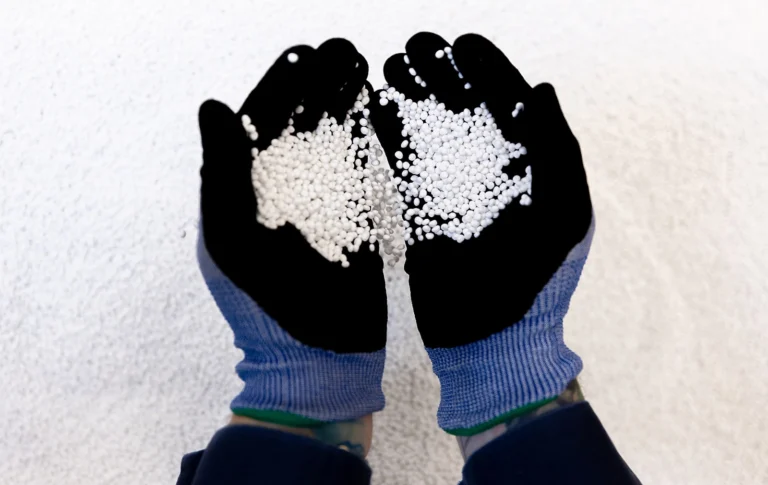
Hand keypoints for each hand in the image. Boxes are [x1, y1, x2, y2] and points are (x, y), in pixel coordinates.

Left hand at [197, 39, 386, 432]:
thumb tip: (212, 104)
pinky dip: (375, 136)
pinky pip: (367, 167)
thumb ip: (222, 173)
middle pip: (302, 120)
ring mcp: (325, 202)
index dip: (280, 84)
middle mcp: (285, 189)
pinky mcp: (361, 218)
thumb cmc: (264, 304)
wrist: (318, 359)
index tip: (302, 54)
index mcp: (246, 189)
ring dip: (348, 99)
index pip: (261, 121)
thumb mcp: (232, 240)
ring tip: (363, 66)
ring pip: (336, 136)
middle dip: (320, 81)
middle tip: (343, 53)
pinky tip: (385, 110)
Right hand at [369, 32, 592, 432]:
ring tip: (396, 67)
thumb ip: (557, 149)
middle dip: (442, 71)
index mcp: (529, 166)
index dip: (487, 67)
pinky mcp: (420, 213)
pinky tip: (378, 107)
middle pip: (464, 105)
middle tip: (418, 46)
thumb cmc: (538, 281)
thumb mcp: (563, 213)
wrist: (493, 340)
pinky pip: (403, 164)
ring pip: (430, 127)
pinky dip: (390, 133)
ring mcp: (451, 190)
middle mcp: (489, 171)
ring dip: (413, 93)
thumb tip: (542, 89)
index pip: (508, 101)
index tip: (463, 43)